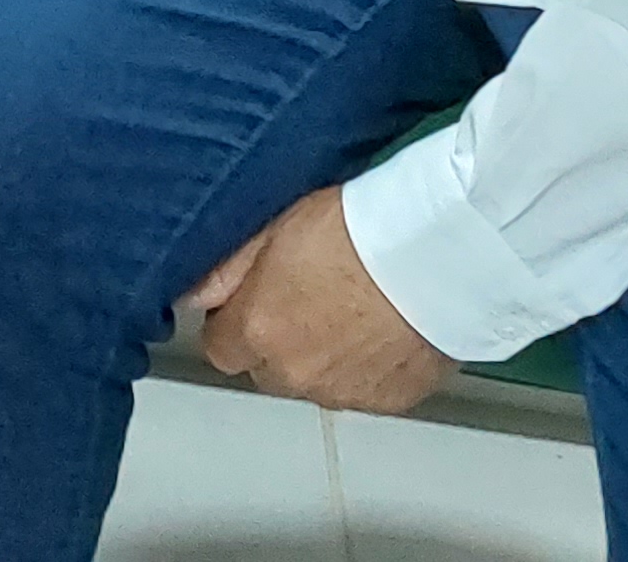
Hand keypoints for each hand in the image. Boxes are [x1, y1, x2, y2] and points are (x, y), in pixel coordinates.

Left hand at [184, 189, 450, 413]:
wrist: (437, 255)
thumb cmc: (359, 228)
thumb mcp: (272, 226)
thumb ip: (223, 270)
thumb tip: (190, 296)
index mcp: (258, 330)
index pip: (220, 348)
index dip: (237, 320)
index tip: (256, 296)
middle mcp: (295, 372)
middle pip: (266, 370)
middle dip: (276, 341)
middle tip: (307, 296)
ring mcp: (344, 392)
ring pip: (314, 382)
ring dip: (321, 356)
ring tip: (350, 308)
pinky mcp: (389, 400)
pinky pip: (362, 390)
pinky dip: (365, 368)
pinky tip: (382, 327)